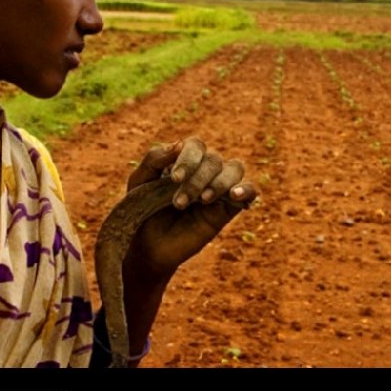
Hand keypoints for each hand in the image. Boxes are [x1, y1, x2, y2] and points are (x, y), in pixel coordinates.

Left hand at [124, 137, 257, 279]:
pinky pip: (251, 190)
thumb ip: (154, 159)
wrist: (147, 246)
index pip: (196, 145)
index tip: (175, 179)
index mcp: (184, 159)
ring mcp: (219, 188)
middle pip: (214, 159)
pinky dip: (248, 189)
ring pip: (234, 168)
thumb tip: (179, 143)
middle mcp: (204, 170)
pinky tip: (235, 195)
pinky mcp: (228, 209)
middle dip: (197, 179)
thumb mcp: (139, 181)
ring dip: (219, 182)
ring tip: (203, 200)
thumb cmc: (141, 210)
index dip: (189, 159)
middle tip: (178, 203)